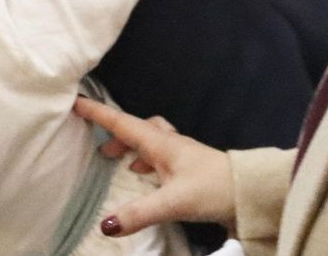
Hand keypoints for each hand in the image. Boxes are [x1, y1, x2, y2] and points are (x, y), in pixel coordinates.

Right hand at [73, 98, 236, 236]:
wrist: (251, 192)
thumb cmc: (213, 188)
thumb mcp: (173, 202)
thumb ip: (139, 213)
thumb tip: (105, 226)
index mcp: (161, 144)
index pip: (122, 123)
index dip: (98, 113)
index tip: (75, 101)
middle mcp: (169, 144)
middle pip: (135, 129)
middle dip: (114, 131)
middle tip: (95, 142)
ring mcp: (181, 155)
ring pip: (149, 141)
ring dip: (131, 145)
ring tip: (117, 160)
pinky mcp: (190, 168)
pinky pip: (160, 155)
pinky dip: (146, 159)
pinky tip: (146, 175)